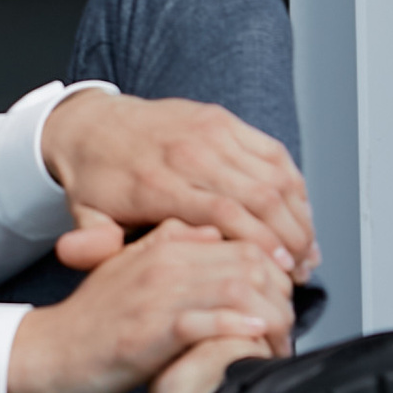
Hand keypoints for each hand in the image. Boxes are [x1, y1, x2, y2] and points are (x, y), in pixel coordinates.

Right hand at [6, 220, 294, 392]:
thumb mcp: (130, 269)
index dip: (275, 267)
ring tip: (279, 339)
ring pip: (234, 286)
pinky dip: (236, 330)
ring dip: (268, 314)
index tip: (285, 298)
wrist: (44, 355)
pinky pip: (205, 323)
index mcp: (164, 244)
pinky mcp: (146, 334)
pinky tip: (255, 338)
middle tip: (291, 324)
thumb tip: (212, 233)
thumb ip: (169, 245)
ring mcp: (154, 296)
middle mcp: (162, 262)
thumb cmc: (91, 321)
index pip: (242, 238)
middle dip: (281, 292)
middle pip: (248, 260)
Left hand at [41, 87, 317, 280]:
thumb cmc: (96, 180)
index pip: (223, 214)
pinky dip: (294, 184)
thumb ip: (94, 244)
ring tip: (309, 249)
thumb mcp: (85, 218)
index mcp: (157, 183)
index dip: (261, 244)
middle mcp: (188, 153)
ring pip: (273, 174)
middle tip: (303, 271)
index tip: (282, 272)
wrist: (91, 125)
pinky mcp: (222, 119)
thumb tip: (83, 259)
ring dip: (299, 214)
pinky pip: (271, 152)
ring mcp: (209, 131)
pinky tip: (301, 212)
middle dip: (290, 237)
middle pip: (259, 196)